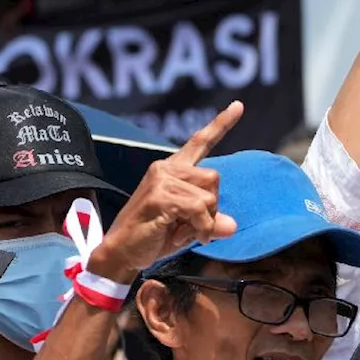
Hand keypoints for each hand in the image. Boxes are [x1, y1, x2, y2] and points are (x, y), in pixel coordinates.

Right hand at [87, 103, 244, 282]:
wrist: (121, 253)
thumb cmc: (154, 237)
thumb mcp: (190, 227)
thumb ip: (211, 220)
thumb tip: (232, 226)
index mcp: (173, 169)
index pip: (200, 142)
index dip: (221, 124)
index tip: (239, 105)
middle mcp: (166, 168)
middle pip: (214, 178)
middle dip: (211, 207)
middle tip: (192, 225)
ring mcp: (162, 180)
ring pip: (209, 196)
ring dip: (204, 221)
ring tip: (183, 231)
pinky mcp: (161, 196)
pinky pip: (199, 210)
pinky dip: (200, 228)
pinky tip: (185, 237)